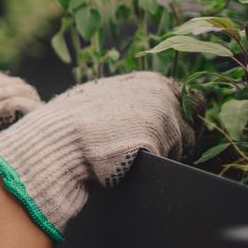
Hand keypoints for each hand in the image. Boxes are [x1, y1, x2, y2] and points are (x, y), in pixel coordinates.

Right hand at [0, 72, 193, 241]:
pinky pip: (170, 162)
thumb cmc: (72, 122)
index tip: (164, 129)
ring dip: (166, 152)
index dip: (177, 116)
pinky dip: (157, 166)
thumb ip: (130, 96)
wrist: (58, 142)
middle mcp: (162, 95)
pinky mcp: (158, 144)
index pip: (185, 98)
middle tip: (147, 146)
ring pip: (182, 145)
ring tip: (133, 154)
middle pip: (189, 123)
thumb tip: (146, 106)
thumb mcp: (102, 95)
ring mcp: (163, 119)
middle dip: (176, 136)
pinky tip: (134, 164)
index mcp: (149, 81)